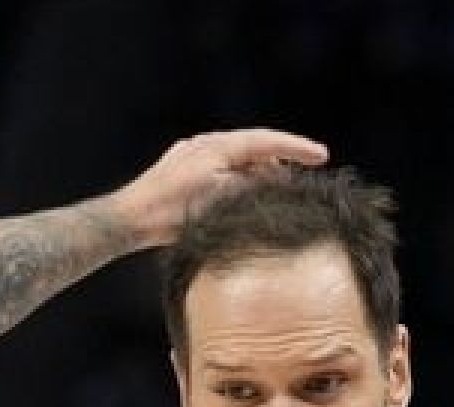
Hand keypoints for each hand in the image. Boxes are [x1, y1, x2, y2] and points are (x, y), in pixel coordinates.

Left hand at [112, 128, 329, 246]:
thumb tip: (278, 181)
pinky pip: (220, 168)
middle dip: (280, 161)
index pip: (266, 141)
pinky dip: (238, 179)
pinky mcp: (182, 171)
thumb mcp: (222, 199)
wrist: (130, 219)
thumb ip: (253, 186)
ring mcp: (191, 155)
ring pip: (236, 159)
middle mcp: (204, 144)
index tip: (322, 155)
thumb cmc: (173, 211)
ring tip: (278, 191)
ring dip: (258, 173)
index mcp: (217, 145)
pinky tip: (244, 197)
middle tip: (305, 175)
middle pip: (253, 148)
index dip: (296, 148)